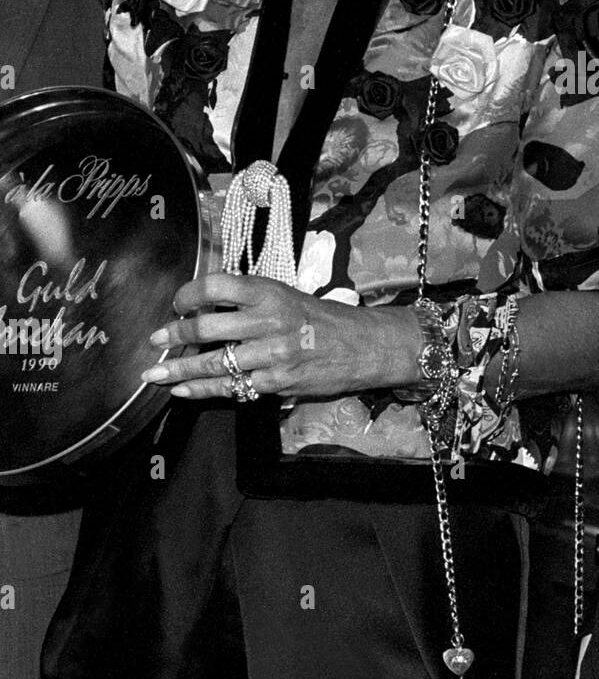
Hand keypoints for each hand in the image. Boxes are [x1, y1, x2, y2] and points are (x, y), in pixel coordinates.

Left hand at [139, 273, 419, 401]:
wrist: (365, 346)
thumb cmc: (325, 319)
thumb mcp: (290, 296)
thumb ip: (252, 300)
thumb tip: (207, 307)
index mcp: (272, 293)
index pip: (217, 286)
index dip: (189, 294)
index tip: (178, 303)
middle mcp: (270, 321)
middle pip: (207, 328)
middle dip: (174, 335)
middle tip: (155, 339)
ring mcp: (273, 355)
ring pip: (214, 363)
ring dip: (178, 369)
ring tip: (154, 372)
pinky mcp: (277, 383)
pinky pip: (231, 388)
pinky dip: (202, 391)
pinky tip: (182, 391)